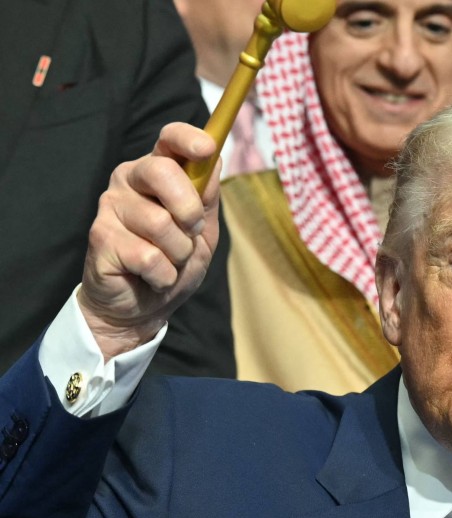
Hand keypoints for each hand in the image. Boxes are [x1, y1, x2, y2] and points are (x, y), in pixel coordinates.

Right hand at [79, 123, 220, 360]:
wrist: (142, 306)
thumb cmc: (173, 261)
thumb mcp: (202, 231)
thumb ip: (207, 198)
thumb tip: (214, 161)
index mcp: (156, 171)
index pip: (169, 140)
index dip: (188, 139)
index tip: (207, 148)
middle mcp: (129, 181)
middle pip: (163, 172)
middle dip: (189, 209)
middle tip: (191, 232)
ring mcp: (110, 207)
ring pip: (162, 223)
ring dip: (179, 253)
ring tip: (169, 261)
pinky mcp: (100, 237)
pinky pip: (150, 256)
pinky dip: (164, 274)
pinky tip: (152, 276)